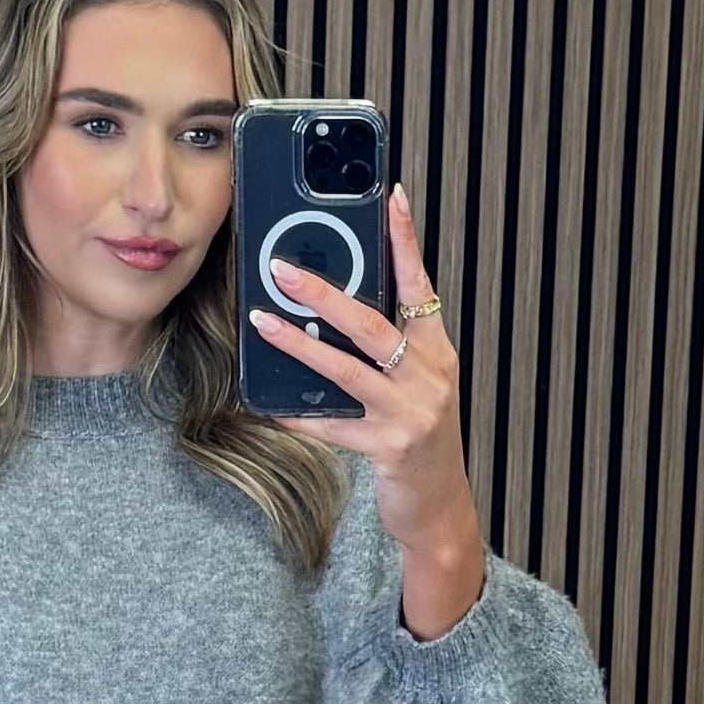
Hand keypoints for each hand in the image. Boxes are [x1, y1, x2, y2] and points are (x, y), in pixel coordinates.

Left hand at [251, 183, 485, 632]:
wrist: (439, 508)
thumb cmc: (420, 442)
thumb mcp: (417, 387)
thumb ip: (392, 350)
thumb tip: (338, 313)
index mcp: (437, 351)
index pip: (420, 285)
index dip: (405, 240)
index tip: (390, 196)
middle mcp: (430, 376)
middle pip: (373, 322)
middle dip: (325, 292)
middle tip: (283, 268)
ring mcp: (412, 413)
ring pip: (348, 369)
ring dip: (300, 345)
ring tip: (264, 322)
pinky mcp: (390, 448)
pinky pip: (334, 425)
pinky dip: (300, 413)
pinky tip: (271, 404)